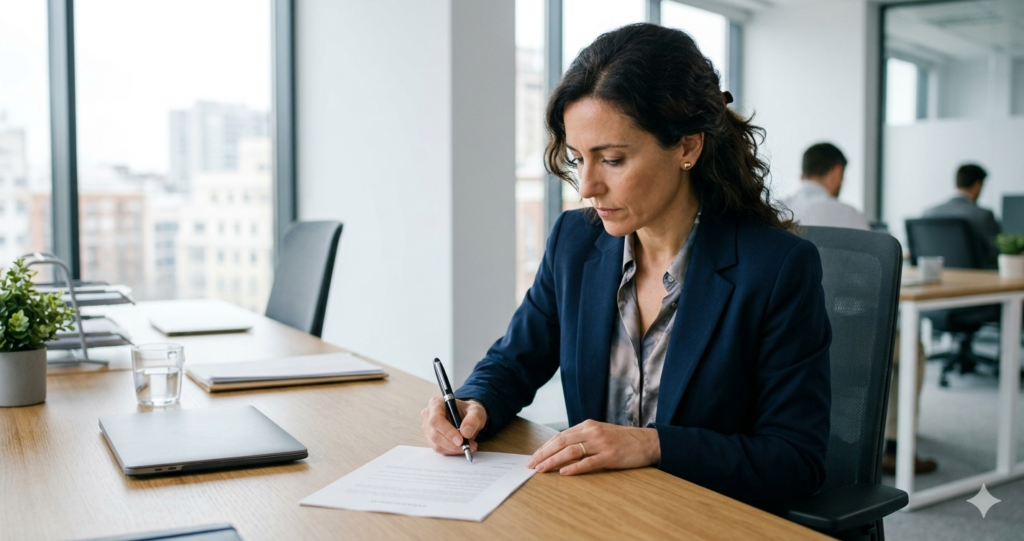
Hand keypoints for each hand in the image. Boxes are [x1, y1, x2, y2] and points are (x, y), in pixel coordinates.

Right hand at [420, 397, 486, 455]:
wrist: (467, 418)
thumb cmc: (468, 411)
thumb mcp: (476, 411)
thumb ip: (473, 419)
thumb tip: (465, 432)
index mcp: (436, 404)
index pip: (436, 419)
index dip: (447, 431)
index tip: (460, 440)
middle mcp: (428, 416)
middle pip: (435, 434)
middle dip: (452, 444)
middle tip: (467, 445)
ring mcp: (428, 429)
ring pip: (437, 444)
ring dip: (454, 449)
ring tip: (469, 445)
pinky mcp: (431, 439)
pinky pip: (440, 449)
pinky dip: (452, 451)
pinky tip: (462, 447)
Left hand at [525, 419, 660, 474]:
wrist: (647, 442)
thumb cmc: (622, 440)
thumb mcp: (600, 433)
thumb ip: (582, 438)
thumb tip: (560, 449)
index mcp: (587, 426)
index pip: (560, 436)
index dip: (545, 447)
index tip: (533, 457)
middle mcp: (592, 432)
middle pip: (562, 442)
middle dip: (544, 454)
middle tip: (531, 464)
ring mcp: (601, 444)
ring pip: (571, 452)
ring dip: (553, 461)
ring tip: (541, 469)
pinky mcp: (610, 456)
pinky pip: (589, 462)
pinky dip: (575, 468)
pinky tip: (564, 473)